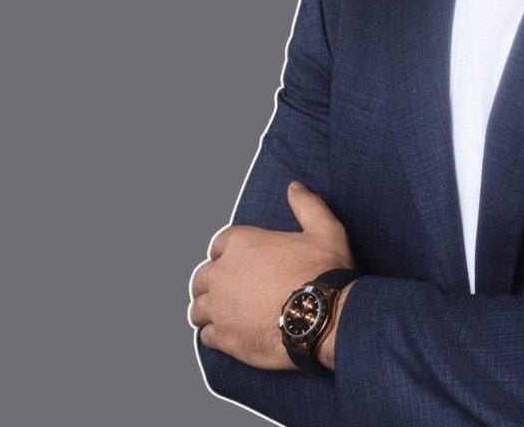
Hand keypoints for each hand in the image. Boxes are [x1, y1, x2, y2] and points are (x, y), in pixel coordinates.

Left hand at [189, 181, 354, 369]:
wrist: (323, 317)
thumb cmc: (323, 273)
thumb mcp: (325, 230)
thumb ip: (307, 205)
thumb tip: (295, 188)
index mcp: (242, 244)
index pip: (219, 245)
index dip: (229, 254)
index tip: (242, 265)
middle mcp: (223, 273)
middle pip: (202, 278)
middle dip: (214, 284)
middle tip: (233, 292)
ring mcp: (219, 307)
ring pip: (198, 308)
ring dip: (210, 311)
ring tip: (228, 315)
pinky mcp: (223, 336)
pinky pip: (206, 336)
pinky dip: (215, 335)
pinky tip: (231, 335)